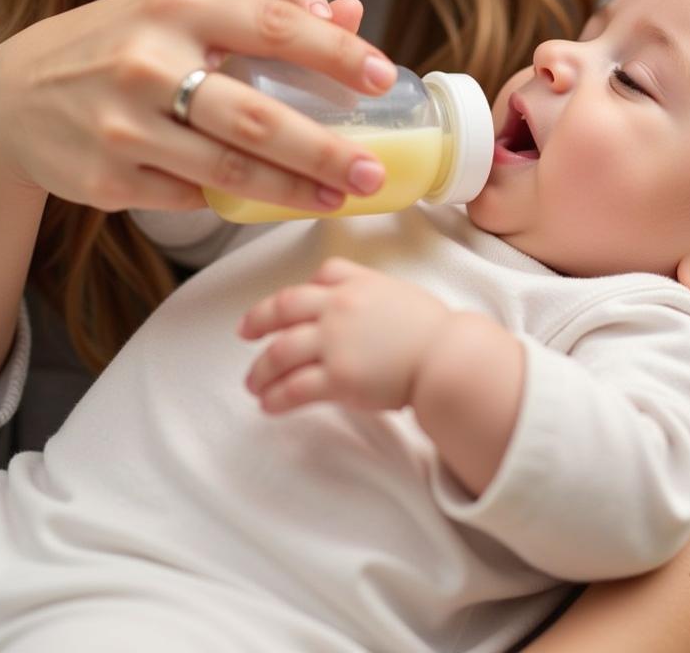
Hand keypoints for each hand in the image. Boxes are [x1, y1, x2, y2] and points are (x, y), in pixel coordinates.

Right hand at [0, 0, 392, 212]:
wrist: (9, 99)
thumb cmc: (116, 48)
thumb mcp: (178, 14)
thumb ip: (264, 16)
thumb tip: (345, 10)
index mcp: (176, 8)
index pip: (273, 26)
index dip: (334, 53)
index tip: (383, 77)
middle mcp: (147, 63)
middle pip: (257, 117)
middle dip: (324, 150)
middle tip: (372, 172)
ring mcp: (123, 126)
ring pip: (229, 169)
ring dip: (292, 190)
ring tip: (337, 198)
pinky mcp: (108, 179)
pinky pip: (192, 197)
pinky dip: (234, 201)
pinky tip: (267, 201)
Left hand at [240, 257, 453, 412]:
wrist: (447, 357)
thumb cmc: (430, 329)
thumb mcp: (396, 291)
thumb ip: (365, 286)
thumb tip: (342, 288)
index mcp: (353, 286)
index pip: (311, 282)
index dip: (285, 298)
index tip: (270, 313)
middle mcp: (337, 309)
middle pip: (282, 311)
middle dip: (257, 323)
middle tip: (243, 336)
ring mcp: (334, 343)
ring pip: (280, 354)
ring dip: (260, 371)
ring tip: (253, 385)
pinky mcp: (338, 378)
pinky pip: (294, 388)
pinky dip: (276, 398)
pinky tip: (268, 406)